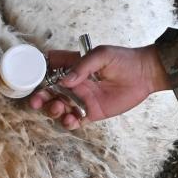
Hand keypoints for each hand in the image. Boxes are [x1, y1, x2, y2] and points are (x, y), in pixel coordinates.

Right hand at [27, 45, 170, 128]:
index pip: (51, 70)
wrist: (144, 74)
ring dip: (53, 110)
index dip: (39, 74)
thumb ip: (82, 66)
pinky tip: (71, 120)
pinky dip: (69, 122)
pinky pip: (75, 120)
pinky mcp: (92, 112)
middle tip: (37, 101)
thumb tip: (64, 81)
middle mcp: (75, 84)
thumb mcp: (101, 55)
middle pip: (50, 92)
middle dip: (40, 97)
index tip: (33, 79)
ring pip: (59, 107)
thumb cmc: (123, 59)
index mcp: (74, 67)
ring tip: (58, 108)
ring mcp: (82, 99)